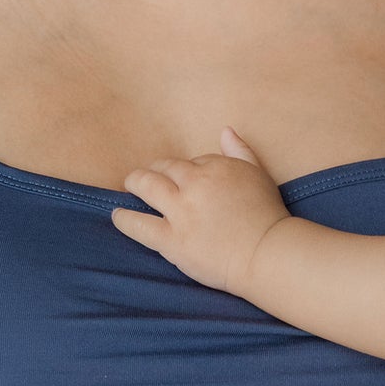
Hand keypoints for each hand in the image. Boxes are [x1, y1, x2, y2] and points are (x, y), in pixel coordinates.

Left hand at [110, 127, 289, 296]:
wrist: (267, 255)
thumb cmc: (267, 216)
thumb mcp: (258, 174)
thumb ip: (240, 151)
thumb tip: (226, 130)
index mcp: (216, 167)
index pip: (191, 162)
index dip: (187, 172)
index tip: (185, 182)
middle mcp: (195, 184)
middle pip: (163, 168)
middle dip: (153, 170)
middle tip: (146, 177)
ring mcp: (181, 211)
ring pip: (146, 186)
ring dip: (134, 183)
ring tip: (128, 187)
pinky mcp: (172, 239)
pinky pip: (139, 225)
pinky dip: (124, 219)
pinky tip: (118, 216)